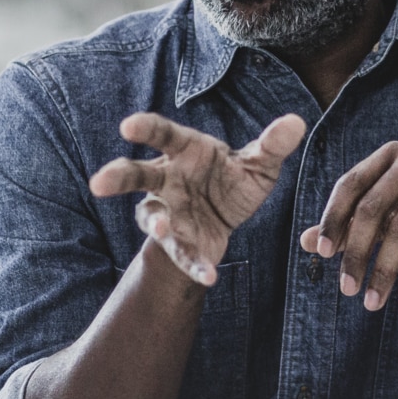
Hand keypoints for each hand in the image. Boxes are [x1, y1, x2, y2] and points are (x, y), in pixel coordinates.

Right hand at [90, 112, 305, 285]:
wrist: (226, 219)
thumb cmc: (233, 180)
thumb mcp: (259, 164)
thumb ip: (274, 145)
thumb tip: (298, 122)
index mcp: (184, 150)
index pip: (162, 134)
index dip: (145, 129)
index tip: (128, 125)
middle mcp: (167, 179)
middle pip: (136, 175)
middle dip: (118, 177)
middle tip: (99, 182)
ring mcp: (167, 212)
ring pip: (150, 217)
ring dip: (153, 225)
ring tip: (157, 231)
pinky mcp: (179, 243)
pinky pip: (183, 254)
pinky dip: (194, 265)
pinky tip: (208, 276)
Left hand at [299, 143, 397, 310]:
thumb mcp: (396, 205)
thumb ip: (355, 221)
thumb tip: (307, 244)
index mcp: (390, 155)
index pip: (350, 185)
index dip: (333, 218)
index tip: (321, 253)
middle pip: (372, 208)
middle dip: (356, 252)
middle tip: (346, 289)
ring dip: (384, 271)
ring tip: (372, 302)